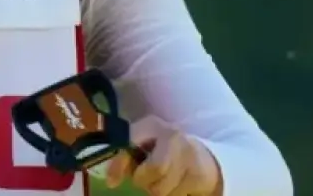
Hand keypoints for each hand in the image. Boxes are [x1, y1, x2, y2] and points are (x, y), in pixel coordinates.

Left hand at [105, 115, 221, 195]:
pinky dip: (170, 194)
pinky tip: (175, 184)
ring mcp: (188, 154)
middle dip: (143, 180)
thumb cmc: (162, 152)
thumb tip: (111, 180)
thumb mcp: (142, 149)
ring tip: (160, 180)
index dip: (119, 163)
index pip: (131, 143)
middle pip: (154, 168)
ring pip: (161, 187)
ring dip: (156, 190)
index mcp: (151, 125)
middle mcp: (172, 135)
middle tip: (145, 178)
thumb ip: (125, 160)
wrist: (201, 158)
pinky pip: (175, 195)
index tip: (111, 182)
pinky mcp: (198, 174)